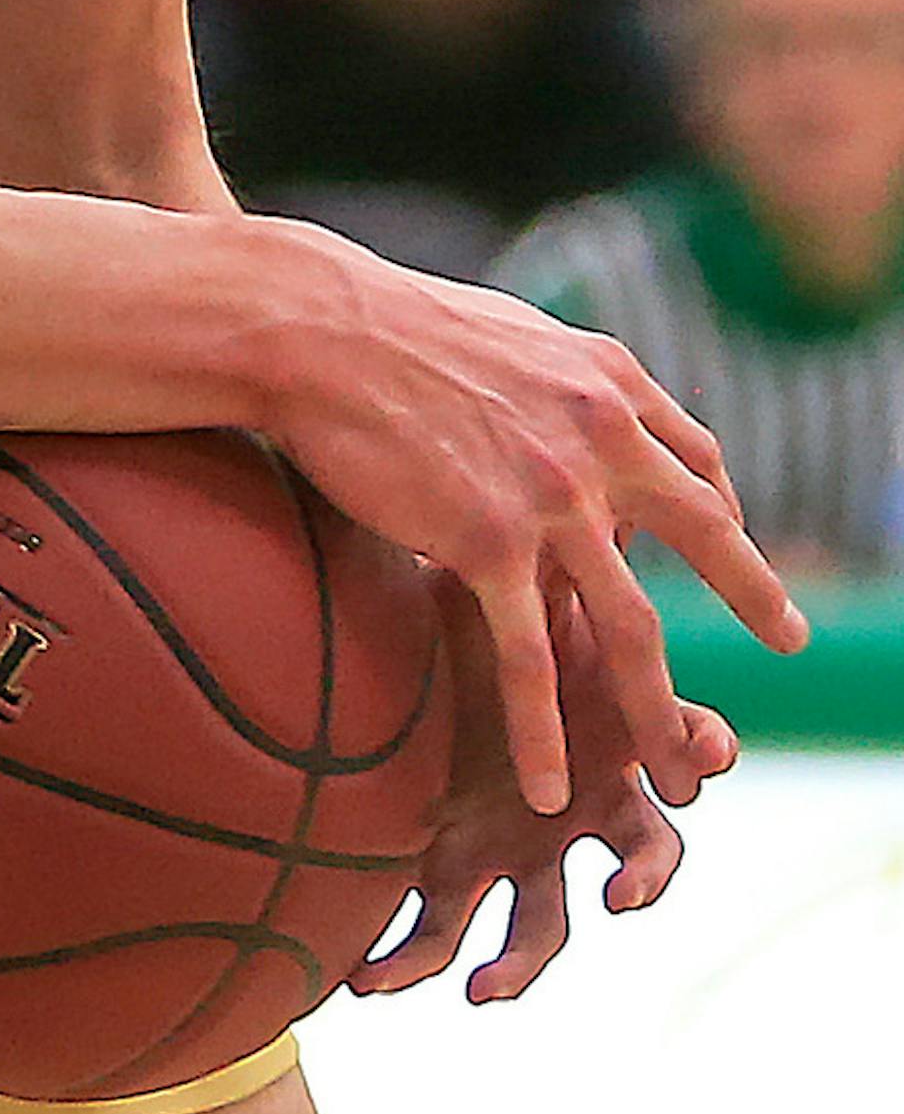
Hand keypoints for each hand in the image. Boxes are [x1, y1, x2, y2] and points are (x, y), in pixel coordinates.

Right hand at [249, 216, 801, 813]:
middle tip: (792, 639)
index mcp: (610, 381)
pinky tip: (551, 786)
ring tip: (679, 766)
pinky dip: (542, 731)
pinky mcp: (488, 540)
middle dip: (755, 593)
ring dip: (658, 705)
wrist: (320, 329)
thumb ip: (563, 389)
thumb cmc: (394, 327)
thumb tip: (574, 419)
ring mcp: (553, 495)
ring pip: (631, 623)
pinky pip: (530, 655)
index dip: (722, 508)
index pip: (696, 457)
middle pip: (705, 533)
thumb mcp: (516, 339)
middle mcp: (603, 437)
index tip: (731, 541)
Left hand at [349, 571, 733, 1007]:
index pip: (679, 743)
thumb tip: (591, 484)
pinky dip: (403, 963)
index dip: (699, 749)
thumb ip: (546, 558)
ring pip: (542, 925)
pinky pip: (435, 933)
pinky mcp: (456, 872)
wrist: (399, 655)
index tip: (706, 755)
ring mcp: (521, 847)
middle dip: (644, 878)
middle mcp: (579, 802)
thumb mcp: (501, 582)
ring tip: (487, 990)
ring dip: (519, 964)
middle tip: (624, 895)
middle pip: (641, 850)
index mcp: (605, 732)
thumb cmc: (464, 606)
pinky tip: (362, 983)